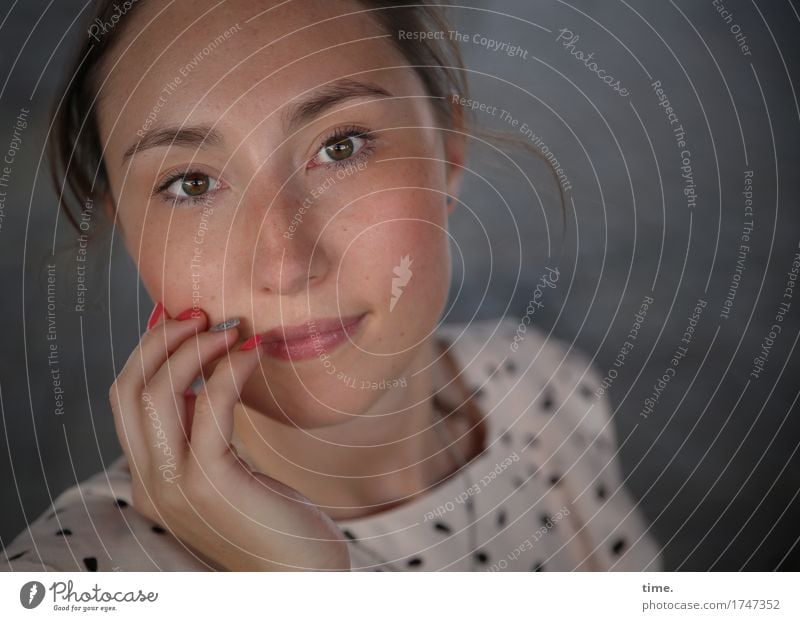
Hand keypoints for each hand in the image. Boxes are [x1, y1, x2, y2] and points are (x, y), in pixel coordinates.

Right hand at [108, 305, 349, 570]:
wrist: (300, 576)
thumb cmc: (274, 519)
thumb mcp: (227, 468)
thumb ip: (203, 429)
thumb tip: (201, 369)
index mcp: (150, 475)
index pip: (124, 399)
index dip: (147, 350)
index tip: (180, 317)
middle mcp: (150, 481)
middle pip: (129, 391)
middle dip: (160, 341)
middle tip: (200, 312)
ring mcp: (175, 485)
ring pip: (157, 394)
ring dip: (192, 348)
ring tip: (230, 326)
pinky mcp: (211, 484)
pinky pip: (211, 406)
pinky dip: (229, 369)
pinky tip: (255, 351)